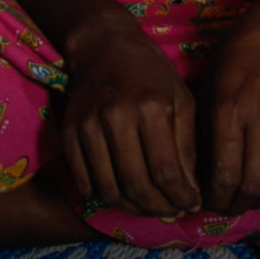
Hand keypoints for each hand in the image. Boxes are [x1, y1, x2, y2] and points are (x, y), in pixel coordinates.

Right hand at [63, 11, 199, 216]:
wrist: (105, 46)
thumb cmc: (152, 72)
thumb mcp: (180, 98)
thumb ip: (186, 145)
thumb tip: (191, 190)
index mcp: (152, 106)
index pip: (166, 170)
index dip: (180, 196)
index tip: (191, 205)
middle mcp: (118, 117)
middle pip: (136, 184)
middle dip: (158, 208)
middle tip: (172, 212)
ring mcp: (89, 126)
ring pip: (109, 189)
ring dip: (132, 208)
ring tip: (149, 207)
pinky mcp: (69, 134)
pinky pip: (85, 182)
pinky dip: (105, 197)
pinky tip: (123, 194)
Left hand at [198, 18, 259, 216]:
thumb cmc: (236, 60)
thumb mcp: (209, 92)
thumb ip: (205, 137)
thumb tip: (201, 183)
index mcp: (230, 109)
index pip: (225, 176)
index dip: (216, 200)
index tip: (212, 203)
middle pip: (253, 185)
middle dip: (237, 205)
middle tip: (232, 205)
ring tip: (256, 196)